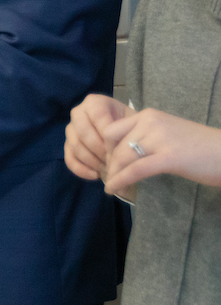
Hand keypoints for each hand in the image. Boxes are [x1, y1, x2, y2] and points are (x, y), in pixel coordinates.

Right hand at [65, 94, 131, 181]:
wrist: (125, 130)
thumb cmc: (130, 125)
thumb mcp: (133, 122)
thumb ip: (125, 131)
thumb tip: (117, 151)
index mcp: (94, 103)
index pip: (98, 117)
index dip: (108, 135)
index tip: (120, 149)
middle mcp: (78, 113)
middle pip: (83, 133)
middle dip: (100, 150)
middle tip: (114, 162)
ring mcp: (70, 130)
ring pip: (76, 147)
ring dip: (93, 161)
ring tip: (108, 169)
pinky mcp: (67, 145)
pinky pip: (69, 159)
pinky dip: (81, 170)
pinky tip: (96, 175)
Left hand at [101, 108, 220, 193]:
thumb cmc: (198, 147)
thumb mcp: (165, 133)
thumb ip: (144, 138)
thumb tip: (120, 153)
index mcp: (149, 115)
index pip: (112, 130)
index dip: (106, 148)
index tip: (109, 162)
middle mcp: (151, 122)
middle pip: (114, 145)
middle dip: (109, 163)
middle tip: (110, 177)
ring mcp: (159, 138)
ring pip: (122, 158)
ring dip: (113, 175)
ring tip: (113, 186)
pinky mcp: (168, 157)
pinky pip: (134, 170)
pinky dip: (120, 181)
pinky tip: (113, 189)